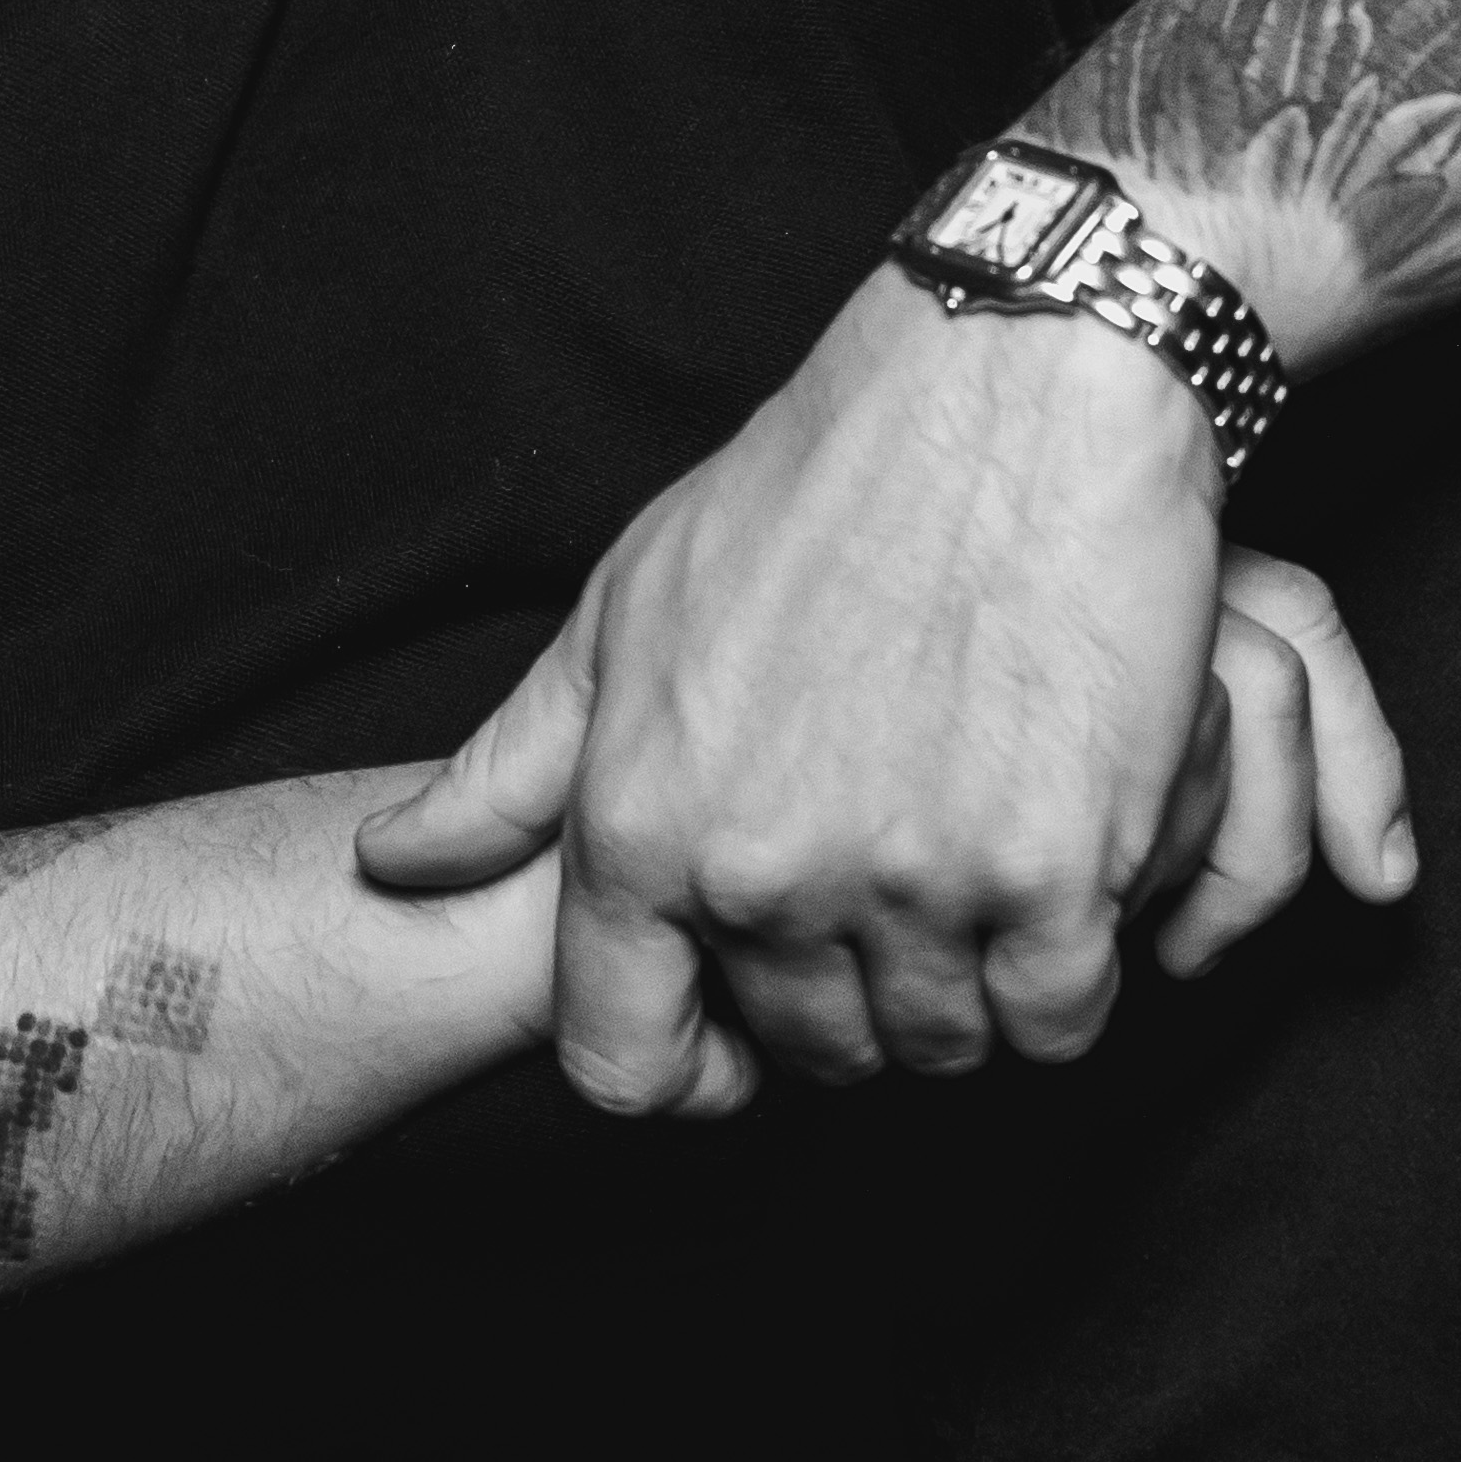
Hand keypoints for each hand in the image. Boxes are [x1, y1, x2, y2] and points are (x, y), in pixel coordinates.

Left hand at [351, 271, 1414, 1115]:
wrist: (1010, 393)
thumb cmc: (816, 489)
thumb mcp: (626, 613)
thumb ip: (511, 770)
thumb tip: (393, 866)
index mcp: (641, 828)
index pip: (622, 1065)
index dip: (686, 1068)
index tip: (743, 1030)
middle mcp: (761, 877)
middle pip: (812, 1054)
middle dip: (849, 997)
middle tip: (891, 884)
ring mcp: (911, 887)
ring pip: (940, 1043)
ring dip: (965, 982)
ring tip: (977, 855)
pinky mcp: (1055, 878)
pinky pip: (1056, 1017)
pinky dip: (1066, 965)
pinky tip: (1061, 866)